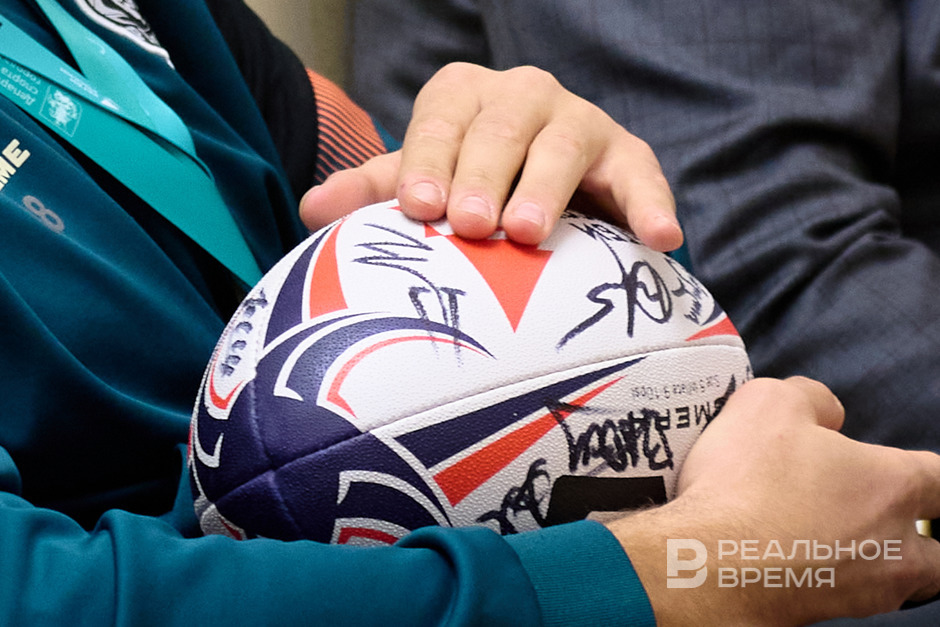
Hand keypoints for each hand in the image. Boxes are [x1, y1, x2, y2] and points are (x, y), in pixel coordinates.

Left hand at [300, 63, 681, 250]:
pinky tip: (660, 238)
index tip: (419, 208)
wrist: (541, 181)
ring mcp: (578, 121)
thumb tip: (311, 210)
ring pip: (563, 145)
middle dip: (483, 176)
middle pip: (500, 130)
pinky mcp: (627, 154)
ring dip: (547, 188)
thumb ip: (372, 191)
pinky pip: (642, 175)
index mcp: (464, 97)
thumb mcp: (423, 182)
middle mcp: (522, 96)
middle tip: (470, 225)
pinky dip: (650, 204)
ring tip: (529, 231)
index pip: (440, 122)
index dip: (427, 162)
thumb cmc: (470, 183)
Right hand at [608, 377, 939, 625]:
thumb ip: (812, 398)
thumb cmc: (744, 482)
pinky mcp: (821, 617)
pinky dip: (826, 581)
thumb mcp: (769, 402)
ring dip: (876, 564)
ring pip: (896, 583)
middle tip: (876, 517)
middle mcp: (894, 548)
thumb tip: (827, 416)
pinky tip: (788, 561)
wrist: (703, 565)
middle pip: (938, 552)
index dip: (922, 472)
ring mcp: (862, 593)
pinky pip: (845, 599)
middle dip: (920, 536)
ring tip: (829, 542)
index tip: (894, 469)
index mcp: (893, 486)